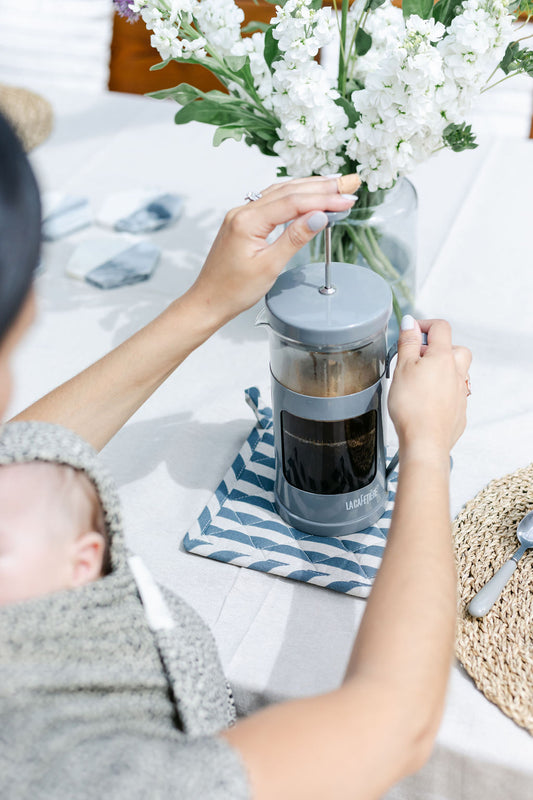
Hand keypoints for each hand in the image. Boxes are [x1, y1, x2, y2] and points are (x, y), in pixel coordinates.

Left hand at [186, 174, 359, 326]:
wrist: (208, 301)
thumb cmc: (233, 290)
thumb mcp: (269, 267)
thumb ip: (294, 238)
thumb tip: (318, 216)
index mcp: (247, 221)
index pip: (293, 202)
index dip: (323, 199)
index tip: (347, 199)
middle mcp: (243, 211)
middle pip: (288, 191)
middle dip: (322, 187)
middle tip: (349, 183)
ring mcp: (241, 214)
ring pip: (280, 192)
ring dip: (309, 188)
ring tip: (336, 185)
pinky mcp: (243, 222)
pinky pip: (272, 201)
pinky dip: (294, 196)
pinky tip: (308, 195)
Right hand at [388, 317, 471, 460]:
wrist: (425, 441)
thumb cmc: (412, 406)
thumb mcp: (403, 367)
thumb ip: (408, 343)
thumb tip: (411, 323)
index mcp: (443, 357)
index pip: (441, 328)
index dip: (425, 325)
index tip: (411, 331)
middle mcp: (457, 372)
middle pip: (456, 349)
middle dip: (438, 348)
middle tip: (417, 358)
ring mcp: (461, 392)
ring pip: (457, 372)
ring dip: (443, 370)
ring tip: (421, 381)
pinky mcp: (459, 411)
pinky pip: (455, 394)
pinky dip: (443, 392)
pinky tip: (427, 401)